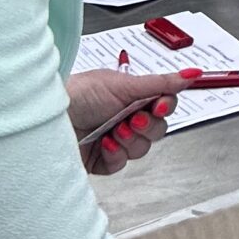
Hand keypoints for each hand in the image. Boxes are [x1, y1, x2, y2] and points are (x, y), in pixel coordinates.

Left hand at [67, 69, 186, 175]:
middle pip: (157, 129)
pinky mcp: (100, 161)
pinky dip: (116, 155)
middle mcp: (124, 117)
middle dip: (148, 125)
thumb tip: (191, 73)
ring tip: (114, 130)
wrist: (46, 118)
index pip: (163, 104)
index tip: (160, 106)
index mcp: (131, 96)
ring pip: (142, 148)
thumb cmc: (78, 94)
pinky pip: (122, 164)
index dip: (166, 107)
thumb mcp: (122, 84)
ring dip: (131, 140)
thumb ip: (160, 82)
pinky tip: (105, 144)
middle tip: (133, 119)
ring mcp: (113, 140)